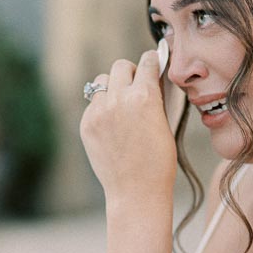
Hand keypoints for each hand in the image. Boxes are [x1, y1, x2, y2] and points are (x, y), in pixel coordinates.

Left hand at [79, 50, 177, 202]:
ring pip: (102, 81)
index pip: (147, 61)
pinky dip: (102, 108)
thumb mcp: (165, 123)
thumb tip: (151, 78)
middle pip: (121, 66)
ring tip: (121, 106)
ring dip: (113, 88)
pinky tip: (112, 126)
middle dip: (130, 74)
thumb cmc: (158, 162)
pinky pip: (93, 104)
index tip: (152, 64)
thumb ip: (156, 97)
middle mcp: (119, 99)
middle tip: (136, 88)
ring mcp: (99, 111)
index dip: (152, 61)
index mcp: (145, 96)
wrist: (136, 191)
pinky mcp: (86, 124)